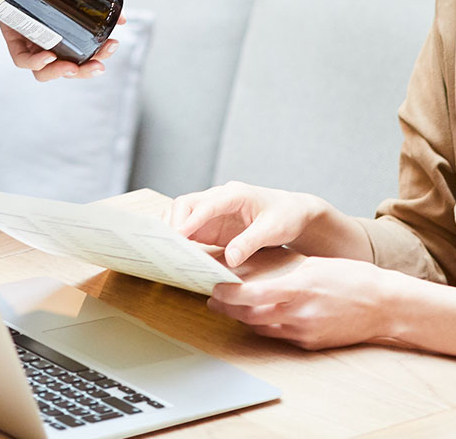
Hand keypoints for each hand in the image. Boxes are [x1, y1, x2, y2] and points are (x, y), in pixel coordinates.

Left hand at [0, 14, 123, 82]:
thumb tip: (123, 19)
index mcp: (64, 33)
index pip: (83, 54)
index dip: (98, 56)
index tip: (112, 45)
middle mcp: (47, 40)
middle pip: (66, 68)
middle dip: (84, 71)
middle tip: (99, 65)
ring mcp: (29, 41)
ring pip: (44, 72)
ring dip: (61, 73)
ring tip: (73, 67)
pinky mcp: (12, 38)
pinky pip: (22, 59)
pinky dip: (35, 62)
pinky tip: (48, 56)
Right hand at [169, 182, 339, 266]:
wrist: (292, 212)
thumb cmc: (284, 216)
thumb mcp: (273, 230)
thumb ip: (250, 243)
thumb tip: (230, 260)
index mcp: (235, 194)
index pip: (207, 204)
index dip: (191, 220)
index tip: (178, 235)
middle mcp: (220, 198)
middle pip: (187, 203)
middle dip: (174, 222)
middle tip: (166, 246)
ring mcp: (213, 210)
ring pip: (183, 212)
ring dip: (172, 227)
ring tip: (163, 249)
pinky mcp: (211, 224)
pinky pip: (189, 226)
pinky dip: (178, 236)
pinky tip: (173, 252)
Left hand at [208, 255, 409, 349]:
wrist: (383, 304)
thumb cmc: (352, 277)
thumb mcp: (316, 265)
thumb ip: (287, 272)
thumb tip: (260, 273)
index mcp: (299, 288)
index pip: (253, 296)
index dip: (229, 295)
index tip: (215, 288)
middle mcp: (298, 314)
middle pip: (251, 315)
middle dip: (229, 308)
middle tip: (214, 298)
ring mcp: (304, 332)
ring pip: (263, 327)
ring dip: (244, 318)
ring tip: (230, 307)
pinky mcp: (311, 344)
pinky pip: (280, 336)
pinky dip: (266, 325)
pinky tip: (259, 316)